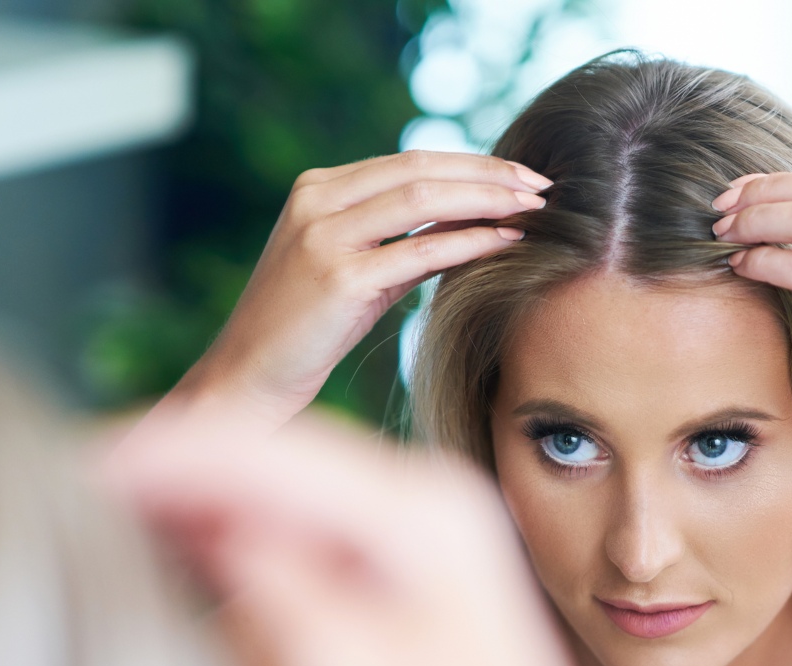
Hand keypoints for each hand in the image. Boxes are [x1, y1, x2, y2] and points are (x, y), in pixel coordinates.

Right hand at [105, 416, 611, 665]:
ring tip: (124, 505)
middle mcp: (432, 500)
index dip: (172, 453)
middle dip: (186, 463)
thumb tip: (206, 513)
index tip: (87, 461)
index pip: (271, 453)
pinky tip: (199, 541)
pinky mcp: (419, 568)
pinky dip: (252, 529)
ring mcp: (430, 531)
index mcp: (422, 512)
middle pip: (282, 455)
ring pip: (295, 486)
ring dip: (214, 493)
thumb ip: (267, 577)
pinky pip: (317, 525)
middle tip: (87, 479)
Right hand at [174, 151, 551, 426]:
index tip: (520, 176)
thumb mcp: (355, 273)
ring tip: (536, 207)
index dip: (471, 164)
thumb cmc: (306, 332)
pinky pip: (419, 252)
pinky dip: (469, 243)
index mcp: (317, 189)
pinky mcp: (338, 280)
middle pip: (420, 170)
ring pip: (422, 200)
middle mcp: (316, 202)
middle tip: (542, 185)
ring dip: (487, 200)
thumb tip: (466, 225)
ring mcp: (323, 238)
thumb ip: (399, 243)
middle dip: (489, 174)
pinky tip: (507, 243)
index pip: (409, 161)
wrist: (248, 378)